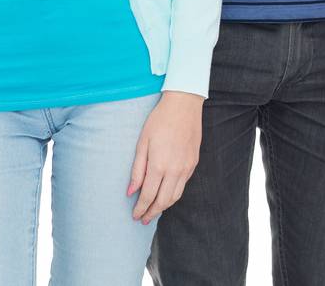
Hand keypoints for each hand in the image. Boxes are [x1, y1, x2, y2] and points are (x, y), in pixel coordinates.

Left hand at [128, 91, 203, 223]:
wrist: (184, 104)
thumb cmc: (159, 120)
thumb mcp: (142, 143)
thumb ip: (137, 170)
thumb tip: (131, 192)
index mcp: (159, 165)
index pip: (148, 196)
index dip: (141, 209)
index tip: (135, 216)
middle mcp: (175, 170)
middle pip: (164, 201)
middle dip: (152, 212)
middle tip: (143, 219)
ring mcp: (187, 167)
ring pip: (176, 196)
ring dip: (164, 206)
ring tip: (154, 210)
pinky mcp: (194, 162)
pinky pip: (183, 184)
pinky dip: (174, 193)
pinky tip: (166, 193)